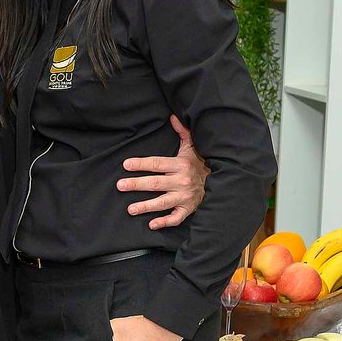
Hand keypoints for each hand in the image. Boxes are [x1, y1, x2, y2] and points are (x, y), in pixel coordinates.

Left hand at [117, 114, 206, 229]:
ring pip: (163, 202)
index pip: (157, 163)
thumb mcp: (192, 146)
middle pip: (155, 183)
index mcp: (181, 164)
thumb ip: (182, 132)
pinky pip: (176, 218)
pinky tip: (151, 224)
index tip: (126, 164)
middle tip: (120, 185)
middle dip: (136, 184)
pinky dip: (164, 222)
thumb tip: (173, 116)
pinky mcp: (189, 209)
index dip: (141, 164)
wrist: (221, 180)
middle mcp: (182, 181)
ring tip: (130, 209)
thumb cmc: (199, 163)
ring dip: (145, 206)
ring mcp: (185, 196)